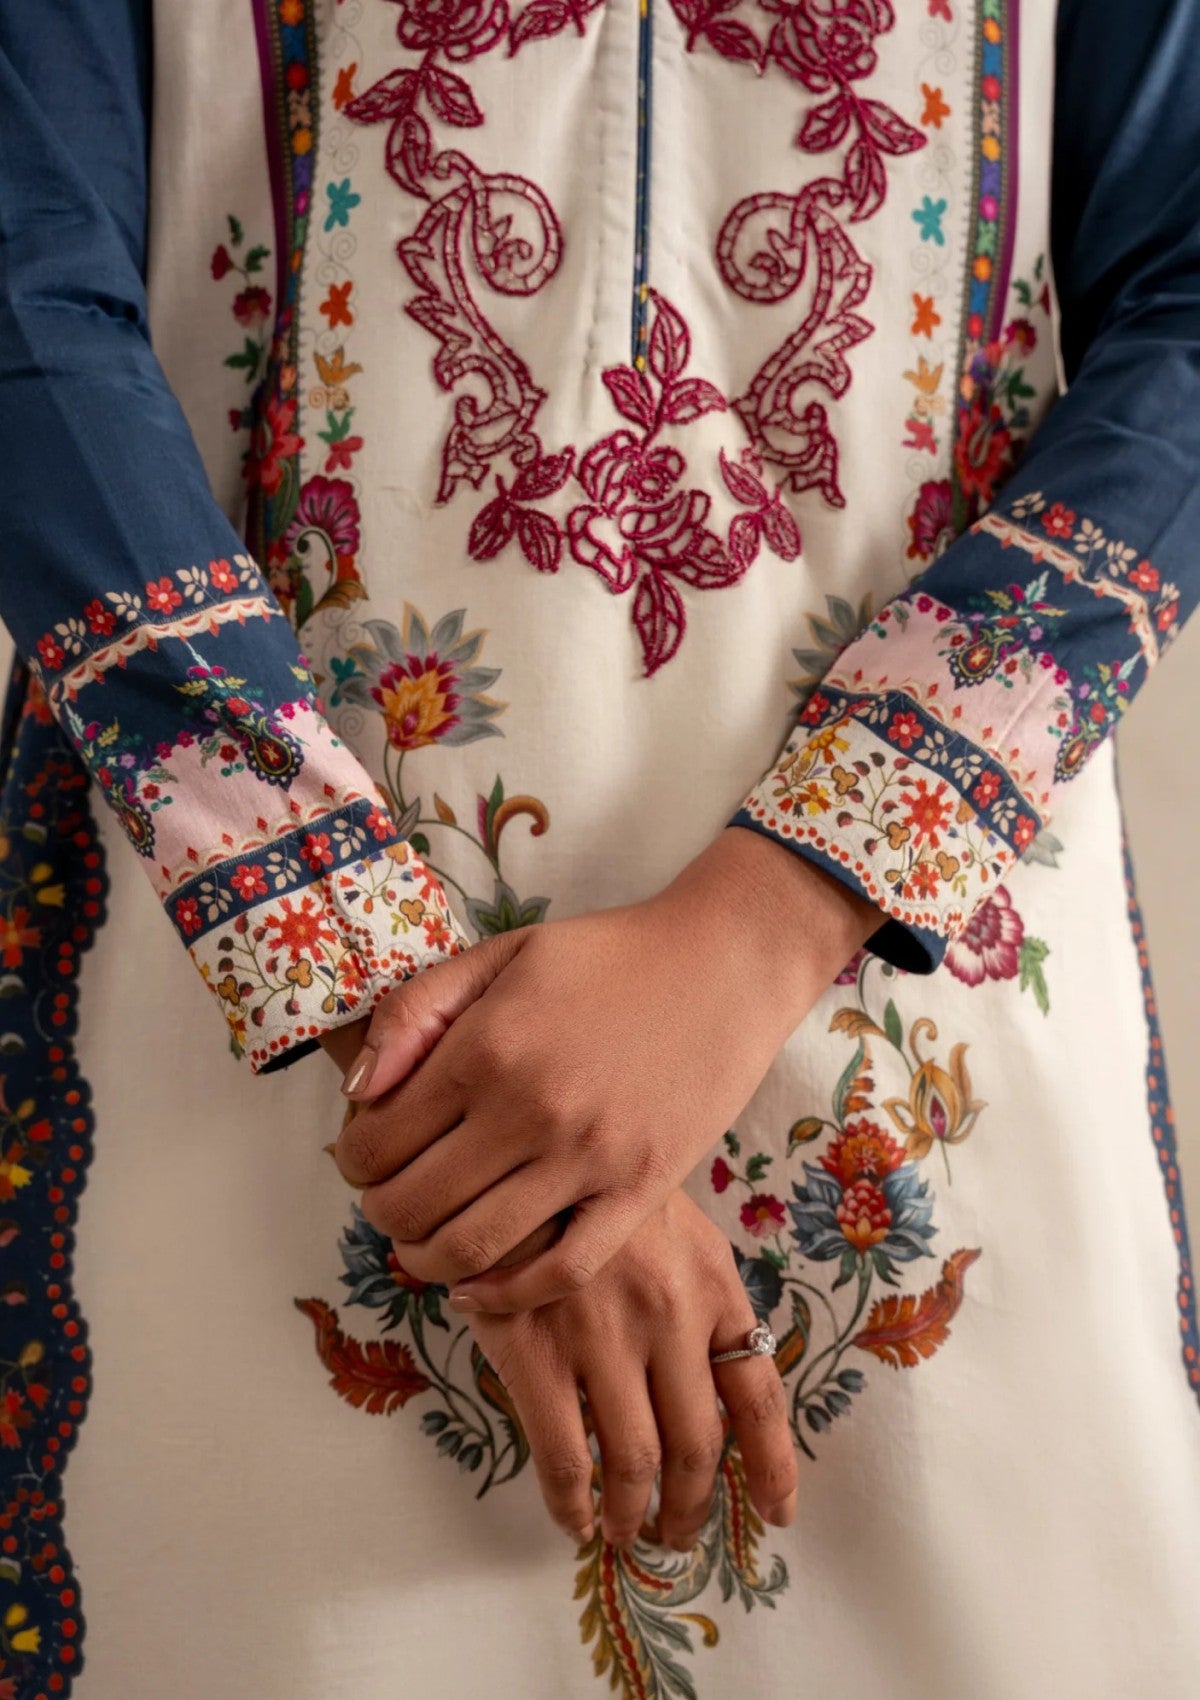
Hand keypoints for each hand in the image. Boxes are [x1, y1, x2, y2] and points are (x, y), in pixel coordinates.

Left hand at [331, 826, 878, 1311]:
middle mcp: (529, 1110)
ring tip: (423, 1242)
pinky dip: (506, 1293)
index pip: (376, 1142)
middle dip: (381, 1211)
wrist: (723, 964)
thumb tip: (356, 1089)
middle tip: (391, 1197)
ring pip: (472, 1249)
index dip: (353, 1158)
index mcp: (485, 1047)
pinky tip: (478, 1285)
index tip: (365, 1154)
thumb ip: (417, 1010)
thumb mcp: (501, 955)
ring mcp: (588, 1157)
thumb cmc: (607, 955)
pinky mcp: (641, 1190)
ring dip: (424, 1259)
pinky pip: (561, 1270)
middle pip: (411, 1206)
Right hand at [460, 1187, 797, 1547]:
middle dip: (693, 1507)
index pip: (757, 1395)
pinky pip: (564, 1456)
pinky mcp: (536, 1351)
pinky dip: (572, 1503)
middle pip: (698, 1445)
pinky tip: (575, 1519)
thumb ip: (702, 1300)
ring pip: (635, 1462)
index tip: (777, 1514)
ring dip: (634, 1514)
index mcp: (711, 1286)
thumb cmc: (600, 1194)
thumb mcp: (676, 1229)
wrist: (519, 1157)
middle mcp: (669, 1317)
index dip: (773, 1467)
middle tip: (680, 1533)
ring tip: (627, 1533)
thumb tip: (721, 1385)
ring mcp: (602, 1337)